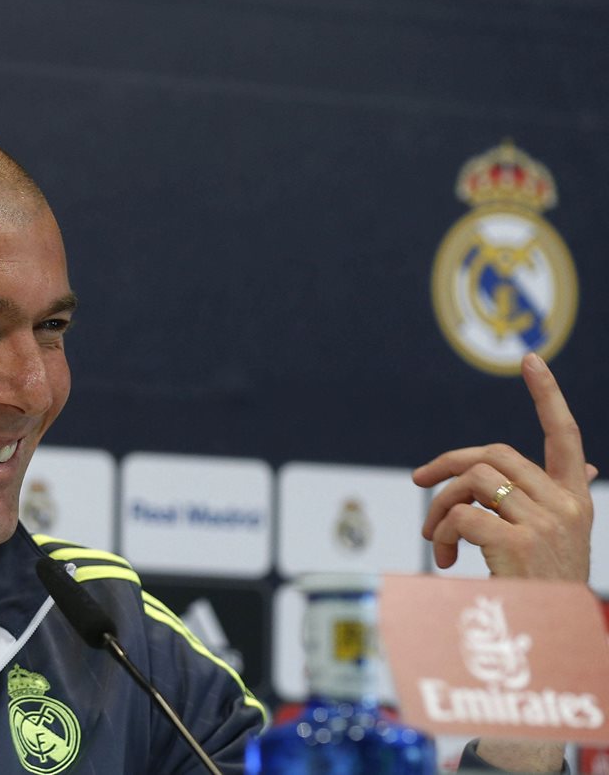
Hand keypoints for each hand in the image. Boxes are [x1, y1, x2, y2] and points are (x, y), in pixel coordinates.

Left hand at [413, 352, 594, 582]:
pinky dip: (440, 534)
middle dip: (447, 463)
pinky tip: (446, 562)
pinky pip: (459, 515)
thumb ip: (561, 500)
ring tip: (436, 539)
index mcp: (577, 501)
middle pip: (493, 454)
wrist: (552, 645)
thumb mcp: (563, 540)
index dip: (548, 396)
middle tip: (419, 481)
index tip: (530, 361)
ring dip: (438, 506)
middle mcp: (565, 506)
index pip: (565, 436)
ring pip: (470, 482)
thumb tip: (587, 461)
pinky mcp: (517, 543)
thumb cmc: (548, 593)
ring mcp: (543, 523)